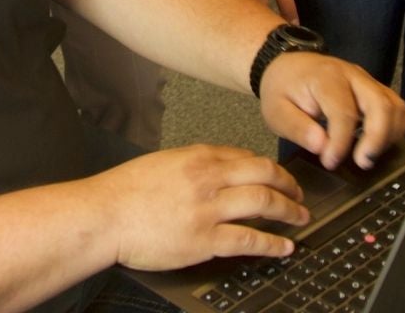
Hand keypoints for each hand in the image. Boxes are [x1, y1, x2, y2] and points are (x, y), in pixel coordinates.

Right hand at [90, 145, 308, 271]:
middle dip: (289, 183)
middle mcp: (208, 178)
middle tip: (299, 193)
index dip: (269, 167)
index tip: (277, 176)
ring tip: (301, 217)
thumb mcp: (162, 163)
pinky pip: (249, 239)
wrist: (103, 215)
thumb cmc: (123, 192)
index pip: (246, 157)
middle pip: (265, 174)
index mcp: (198, 157)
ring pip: (264, 202)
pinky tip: (285, 246)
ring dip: (289, 210)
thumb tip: (214, 169)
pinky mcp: (205, 239)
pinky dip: (273, 243)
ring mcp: (209, 208)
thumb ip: (191, 165)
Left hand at [258, 51, 404, 170]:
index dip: (341, 142)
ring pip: (394, 106)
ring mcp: (367, 81)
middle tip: (362, 162)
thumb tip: (322, 147)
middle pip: (380, 104)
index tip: (330, 161)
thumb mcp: (276, 111)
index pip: (344, 112)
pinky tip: (376, 144)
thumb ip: (298, 129)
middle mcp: (353, 75)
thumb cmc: (282, 89)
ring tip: (368, 156)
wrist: (287, 65)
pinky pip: (396, 108)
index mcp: (326, 78)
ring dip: (388, 135)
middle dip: (377, 138)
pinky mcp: (375, 89)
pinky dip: (393, 129)